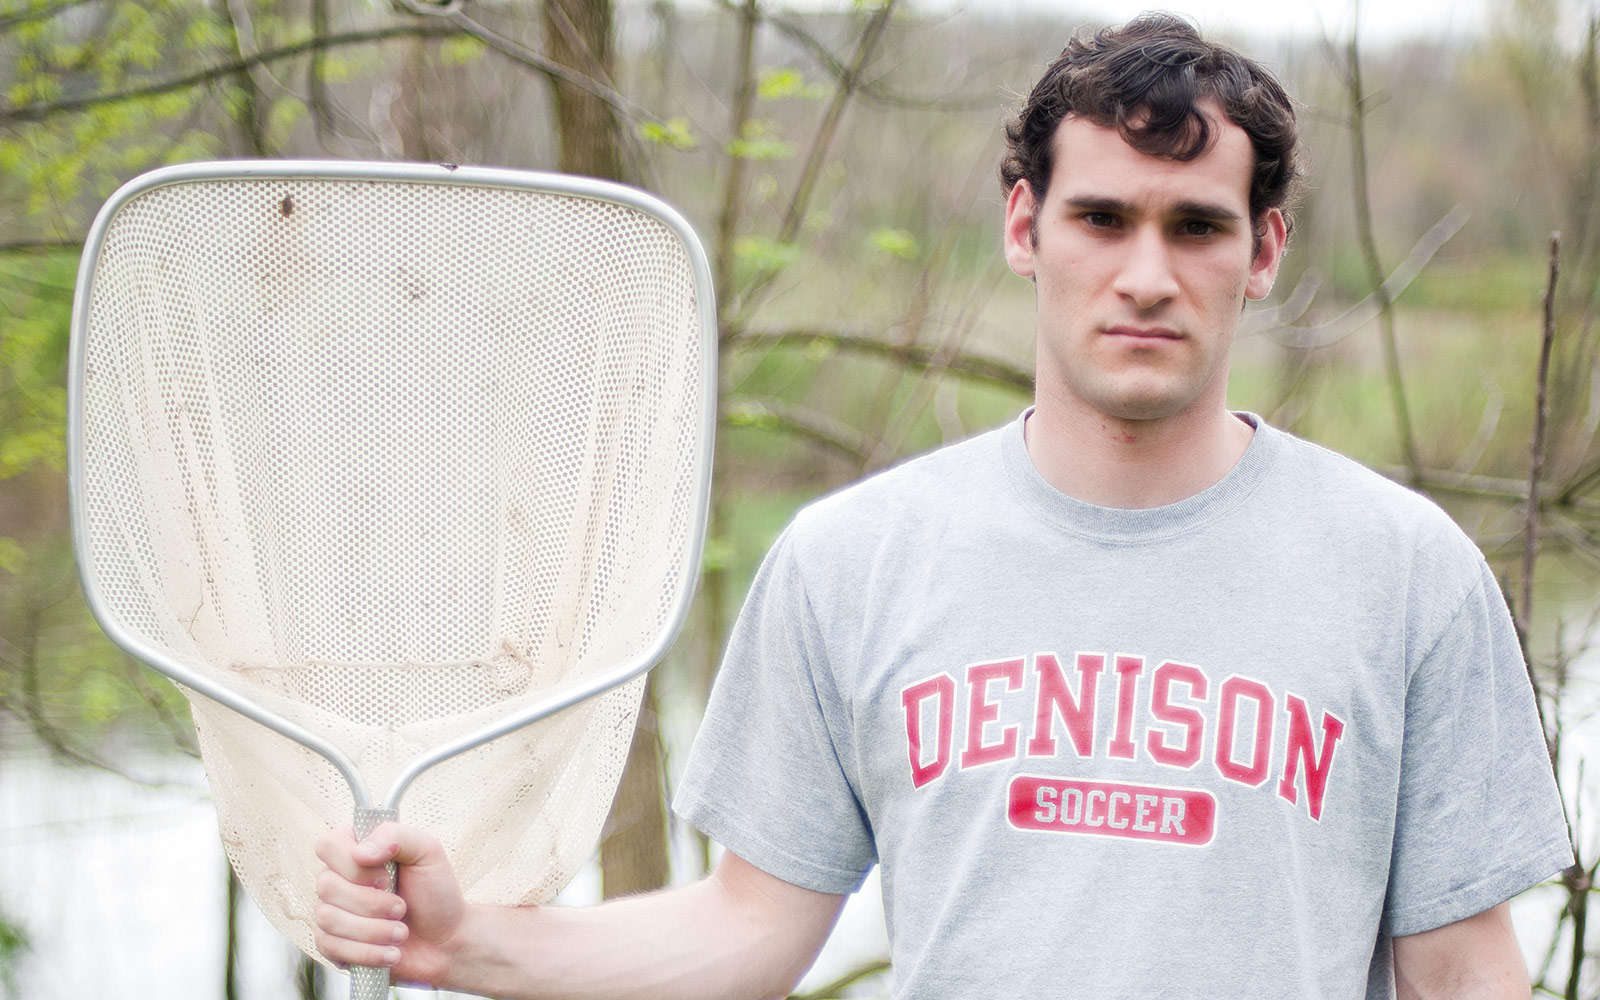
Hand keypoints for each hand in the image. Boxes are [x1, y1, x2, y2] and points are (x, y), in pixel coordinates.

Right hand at [314, 821, 468, 986]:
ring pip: (327, 919)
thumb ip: (395, 836)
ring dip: (373, 930)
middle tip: (402, 908)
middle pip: (326, 886)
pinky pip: (330, 947)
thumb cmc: (435, 891)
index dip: (353, 865)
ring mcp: (331, 912)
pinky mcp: (332, 944)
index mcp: (355, 849)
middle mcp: (338, 878)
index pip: (328, 845)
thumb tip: (360, 852)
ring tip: (401, 933)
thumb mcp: (427, 852)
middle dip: (371, 903)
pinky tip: (390, 952)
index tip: (386, 878)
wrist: (445, 941)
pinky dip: (367, 952)